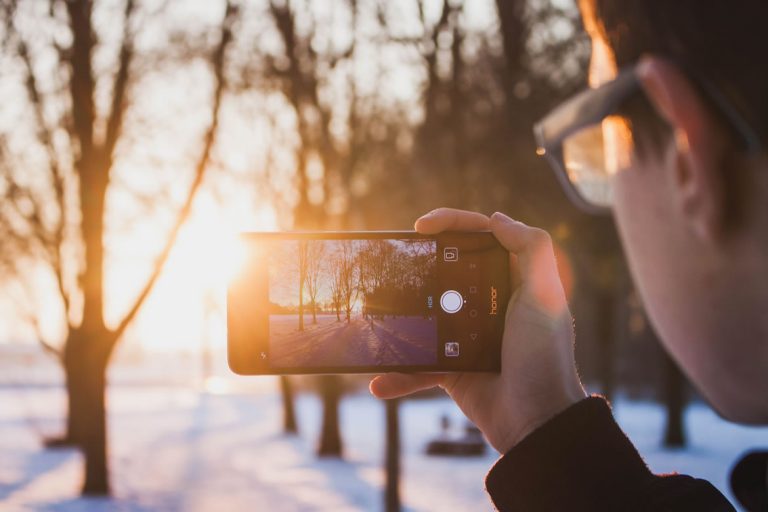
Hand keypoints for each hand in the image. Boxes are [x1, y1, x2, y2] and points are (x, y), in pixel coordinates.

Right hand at [369, 208, 585, 453]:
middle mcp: (489, 302)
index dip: (452, 222)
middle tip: (394, 262)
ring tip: (376, 315)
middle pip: (446, 268)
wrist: (536, 422)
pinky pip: (419, 365)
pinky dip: (401, 375)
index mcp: (512, 280)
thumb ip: (532, 249)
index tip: (421, 226)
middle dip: (418, 263)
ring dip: (400, 318)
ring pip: (425, 315)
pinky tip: (380, 381)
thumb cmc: (544, 357)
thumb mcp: (546, 297)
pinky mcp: (453, 366)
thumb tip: (496, 219)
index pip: (480, 236)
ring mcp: (467, 334)